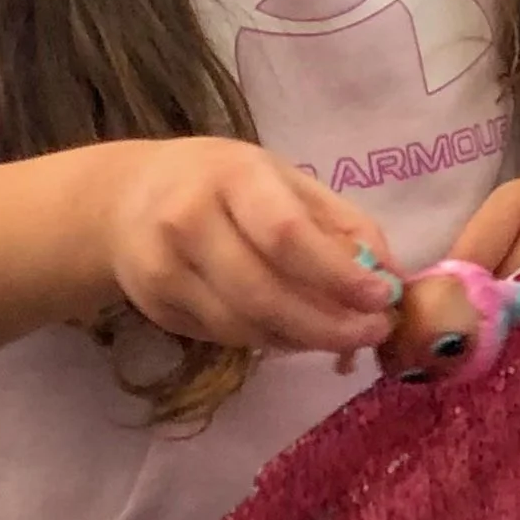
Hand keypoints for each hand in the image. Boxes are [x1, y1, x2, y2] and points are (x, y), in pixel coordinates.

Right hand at [101, 140, 396, 356]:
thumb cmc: (226, 184)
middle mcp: (188, 220)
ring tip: (344, 336)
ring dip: (304, 339)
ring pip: (243, 325)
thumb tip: (393, 276)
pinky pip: (225, 336)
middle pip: (263, 291)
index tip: (383, 297)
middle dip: (327, 323)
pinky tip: (298, 334)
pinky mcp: (155, 306)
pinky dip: (272, 342)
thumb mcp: (287, 182)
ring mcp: (162, 268)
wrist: (126, 199)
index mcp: (232, 177)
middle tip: (373, 333)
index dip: (337, 274)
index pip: (286, 234)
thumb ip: (342, 224)